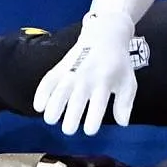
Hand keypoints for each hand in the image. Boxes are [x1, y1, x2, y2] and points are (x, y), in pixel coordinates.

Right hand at [32, 11, 138, 135]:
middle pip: (76, 100)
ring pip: (60, 91)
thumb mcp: (128, 82)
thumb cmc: (118, 64)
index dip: (92, 121)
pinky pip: (48, 80)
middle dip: (70, 117)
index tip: (89, 130)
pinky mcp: (61, 67)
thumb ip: (125, 103)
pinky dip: (41, 92)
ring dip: (53, 106)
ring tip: (50, 119)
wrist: (105, 36)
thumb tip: (122, 123)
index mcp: (105, 82)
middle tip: (68, 129)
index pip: (98, 105)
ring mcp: (72, 72)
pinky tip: (38, 106)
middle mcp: (87, 78)